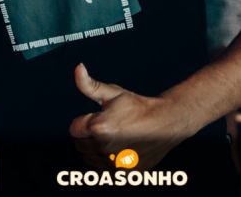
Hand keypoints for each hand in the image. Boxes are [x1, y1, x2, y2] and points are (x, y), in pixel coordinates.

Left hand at [69, 63, 194, 170]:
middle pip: (80, 145)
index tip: (99, 117)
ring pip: (90, 158)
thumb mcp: (112, 93)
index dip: (86, 121)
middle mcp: (104, 148)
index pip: (74, 129)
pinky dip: (107, 162)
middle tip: (109, 126)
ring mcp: (114, 163)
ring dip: (97, 149)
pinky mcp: (123, 173)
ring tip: (116, 137)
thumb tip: (78, 67)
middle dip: (89, 135)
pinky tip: (120, 150)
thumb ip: (89, 85)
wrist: (166, 122)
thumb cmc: (138, 106)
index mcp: (99, 128)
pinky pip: (103, 170)